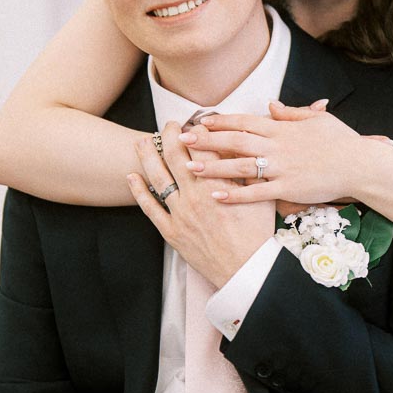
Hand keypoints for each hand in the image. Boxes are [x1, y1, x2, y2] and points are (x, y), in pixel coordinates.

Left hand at [129, 123, 274, 287]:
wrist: (245, 270)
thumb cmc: (257, 236)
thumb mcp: (260, 198)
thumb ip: (247, 173)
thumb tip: (238, 150)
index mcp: (217, 186)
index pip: (202, 147)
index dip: (196, 131)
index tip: (192, 122)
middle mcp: (195, 197)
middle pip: (176, 156)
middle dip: (170, 135)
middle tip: (169, 124)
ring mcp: (180, 214)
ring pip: (158, 178)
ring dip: (148, 156)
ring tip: (142, 141)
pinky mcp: (172, 232)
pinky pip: (150, 208)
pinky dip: (139, 191)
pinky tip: (132, 177)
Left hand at [179, 101, 392, 205]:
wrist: (360, 164)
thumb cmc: (342, 142)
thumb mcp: (317, 120)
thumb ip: (290, 113)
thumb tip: (270, 105)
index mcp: (282, 128)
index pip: (245, 121)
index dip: (221, 121)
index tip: (201, 121)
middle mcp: (277, 145)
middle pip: (235, 140)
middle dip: (207, 140)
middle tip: (182, 140)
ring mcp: (281, 167)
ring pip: (240, 166)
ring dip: (213, 167)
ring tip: (189, 168)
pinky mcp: (288, 187)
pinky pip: (256, 192)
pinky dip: (235, 193)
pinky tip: (215, 195)